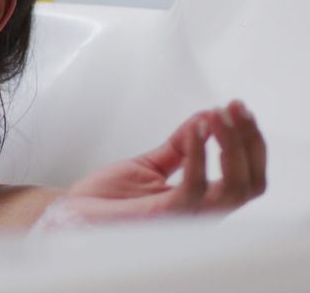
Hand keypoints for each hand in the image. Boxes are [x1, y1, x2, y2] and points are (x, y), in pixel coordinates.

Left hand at [53, 100, 265, 225]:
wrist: (73, 215)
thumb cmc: (108, 199)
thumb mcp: (150, 165)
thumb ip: (180, 146)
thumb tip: (206, 117)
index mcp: (201, 203)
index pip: (247, 177)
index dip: (250, 143)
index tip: (239, 110)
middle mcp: (200, 213)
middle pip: (250, 183)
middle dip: (248, 140)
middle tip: (235, 107)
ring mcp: (185, 217)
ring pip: (234, 187)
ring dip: (230, 144)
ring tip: (217, 114)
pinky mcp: (165, 215)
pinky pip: (194, 186)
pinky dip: (198, 153)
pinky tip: (194, 128)